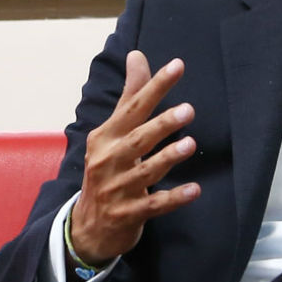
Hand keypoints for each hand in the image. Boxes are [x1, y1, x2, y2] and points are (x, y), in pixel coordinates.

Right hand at [69, 50, 200, 263]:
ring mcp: (116, 189)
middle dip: (162, 124)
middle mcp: (109, 160)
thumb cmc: (108, 168)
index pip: (133, 106)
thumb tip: (137, 55)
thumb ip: (130, 95)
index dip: (155, 86)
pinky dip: (174, 198)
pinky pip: (154, 206)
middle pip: (138, 139)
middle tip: (189, 109)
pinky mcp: (127, 215)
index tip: (178, 65)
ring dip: (168, 158)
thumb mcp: (113, 132)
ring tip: (190, 144)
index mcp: (106, 136)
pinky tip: (195, 190)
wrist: (87, 226)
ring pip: (146, 172)